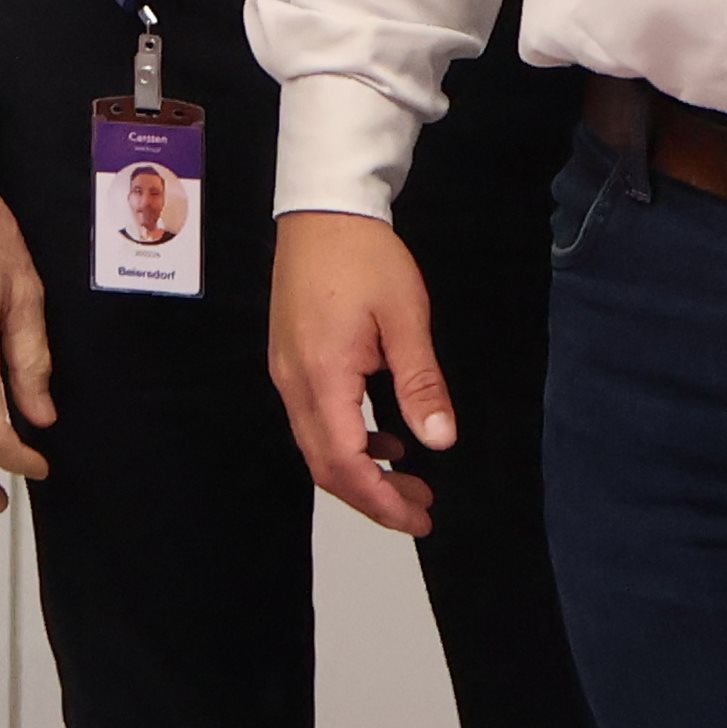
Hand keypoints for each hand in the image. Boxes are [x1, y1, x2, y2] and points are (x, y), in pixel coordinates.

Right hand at [269, 209, 450, 534]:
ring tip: (410, 481)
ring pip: (316, 445)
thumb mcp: (406, 317)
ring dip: (361, 472)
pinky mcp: (290, 359)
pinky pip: (313, 419)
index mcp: (322, 374)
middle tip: (422, 510)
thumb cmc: (366, 258)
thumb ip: (420, 382)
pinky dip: (348, 442)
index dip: (381, 499)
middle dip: (373, 496)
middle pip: (324, 463)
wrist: (322, 210)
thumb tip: (439, 441)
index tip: (421, 517)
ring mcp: (286, 371)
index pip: (344, 460)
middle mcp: (293, 381)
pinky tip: (385, 437)